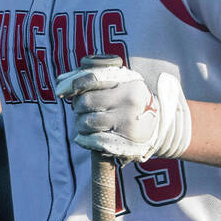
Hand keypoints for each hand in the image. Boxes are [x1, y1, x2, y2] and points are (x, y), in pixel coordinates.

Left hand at [55, 56, 192, 161]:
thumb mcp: (121, 82)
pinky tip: (82, 138)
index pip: (93, 78)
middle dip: (77, 106)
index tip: (60, 91)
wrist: (160, 125)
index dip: (72, 83)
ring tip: (84, 123)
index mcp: (128, 81)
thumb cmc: (131, 99)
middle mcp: (129, 100)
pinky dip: (84, 140)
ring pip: (87, 122)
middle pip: (86, 101)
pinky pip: (95, 142)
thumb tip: (60, 81)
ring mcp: (129, 122)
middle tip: (80, 109)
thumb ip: (93, 77)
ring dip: (79, 124)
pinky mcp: (128, 143)